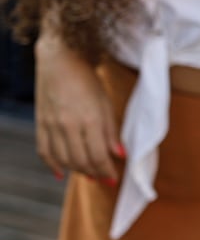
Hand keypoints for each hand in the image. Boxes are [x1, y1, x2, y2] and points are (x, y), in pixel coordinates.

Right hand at [34, 35, 121, 183]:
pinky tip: (62, 173)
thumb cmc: (88, 80)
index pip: (99, 155)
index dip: (107, 170)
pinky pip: (45, 152)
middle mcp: (68, 125)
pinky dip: (53, 165)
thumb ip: (111, 131)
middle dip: (94, 173)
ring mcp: (51, 126)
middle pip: (81, 161)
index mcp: (89, 119)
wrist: (59, 61)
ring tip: (89, 174)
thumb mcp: (106, 103)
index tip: (115, 178)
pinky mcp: (40, 124)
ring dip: (77, 171)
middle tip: (104, 179)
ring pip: (64, 160)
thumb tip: (120, 155)